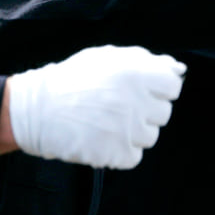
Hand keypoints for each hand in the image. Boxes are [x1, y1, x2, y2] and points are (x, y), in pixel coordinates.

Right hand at [7, 45, 185, 168]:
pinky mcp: (117, 154)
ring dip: (134, 131)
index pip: (172, 86)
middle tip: (116, 105)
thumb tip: (178, 69)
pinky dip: (121, 151)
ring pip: (151, 136)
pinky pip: (135, 156)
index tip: (139, 89)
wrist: (36, 110)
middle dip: (145, 109)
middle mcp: (136, 100)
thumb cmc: (72, 80)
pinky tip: (102, 137)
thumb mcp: (106, 58)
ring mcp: (128, 130)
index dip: (156, 88)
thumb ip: (145, 60)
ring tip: (106, 122)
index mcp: (136, 73)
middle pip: (163, 113)